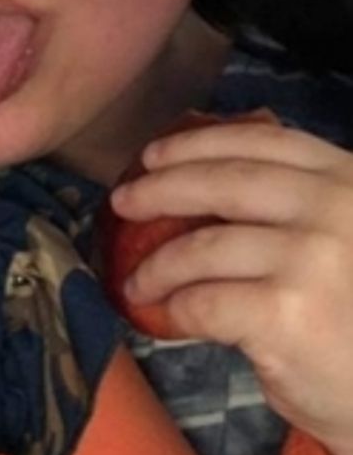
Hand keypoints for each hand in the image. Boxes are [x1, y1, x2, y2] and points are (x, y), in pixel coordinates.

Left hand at [108, 117, 352, 454]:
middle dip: (162, 188)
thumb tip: (196, 179)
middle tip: (124, 201)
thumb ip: (297, 202)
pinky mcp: (284, 314)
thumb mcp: (343, 236)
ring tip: (136, 279)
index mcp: (348, 180)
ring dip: (158, 264)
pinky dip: (173, 307)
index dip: (200, 143)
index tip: (154, 154)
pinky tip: (162, 314)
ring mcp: (310, 260)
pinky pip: (203, 301)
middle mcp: (335, 209)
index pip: (264, 141)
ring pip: (204, 246)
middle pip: (227, 183)